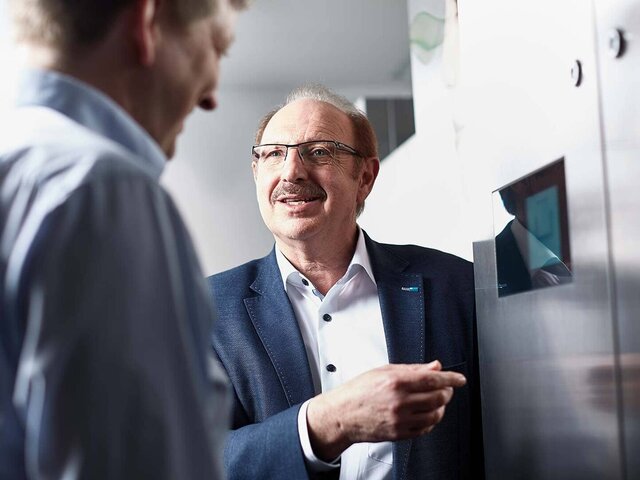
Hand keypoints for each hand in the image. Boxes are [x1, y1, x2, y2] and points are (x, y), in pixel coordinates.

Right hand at [306, 360, 465, 460]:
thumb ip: (412, 369)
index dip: (451, 379)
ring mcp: (400, 420)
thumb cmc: (359, 391)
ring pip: (435, 415)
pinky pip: (425, 428)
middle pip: (438, 398)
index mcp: (396, 382)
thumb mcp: (384, 371)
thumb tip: (435, 367)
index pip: (433, 379)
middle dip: (447, 392)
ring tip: (437, 400)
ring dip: (441, 407)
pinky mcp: (399, 434)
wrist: (343, 414)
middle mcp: (400, 402)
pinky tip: (427, 413)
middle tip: (446, 388)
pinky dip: (431, 421)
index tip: (460, 379)